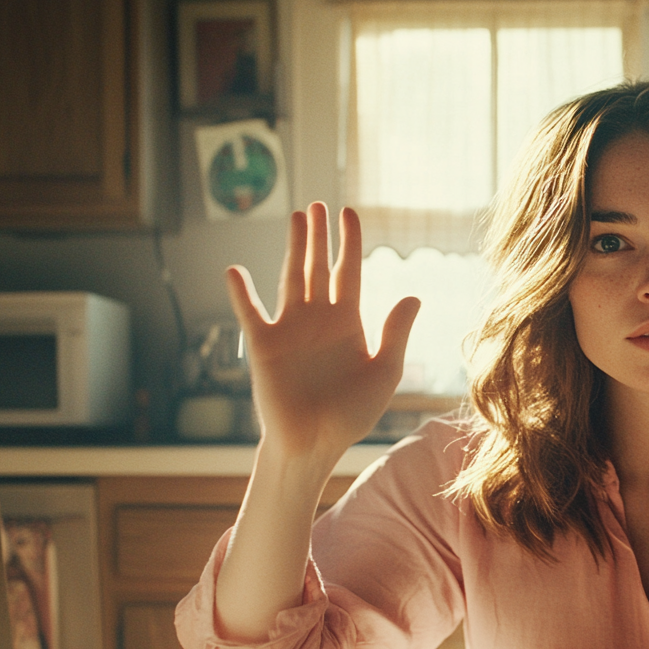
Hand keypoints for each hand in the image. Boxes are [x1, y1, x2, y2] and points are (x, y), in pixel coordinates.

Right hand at [225, 203, 419, 461]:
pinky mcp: (264, 346)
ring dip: (294, 249)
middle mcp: (318, 319)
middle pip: (319, 267)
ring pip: (291, 278)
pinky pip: (250, 314)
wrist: (316, 443)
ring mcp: (289, 329)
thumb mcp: (384, 371)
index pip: (349, 272)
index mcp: (348, 323)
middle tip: (319, 205)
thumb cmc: (351, 413)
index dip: (350, 243)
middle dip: (320, 237)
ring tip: (297, 217)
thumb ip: (396, 333)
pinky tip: (235, 271)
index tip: (350, 213)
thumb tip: (413, 295)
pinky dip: (242, 294)